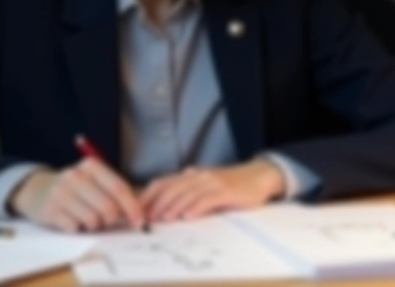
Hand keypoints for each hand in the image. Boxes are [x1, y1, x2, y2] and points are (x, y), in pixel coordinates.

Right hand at [7, 158, 143, 232]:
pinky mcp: (50, 210)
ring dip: (94, 225)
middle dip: (112, 220)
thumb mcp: (94, 181)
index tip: (139, 221)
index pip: (119, 188)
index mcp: (91, 166)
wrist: (37, 189)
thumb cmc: (75, 188)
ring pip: (93, 220)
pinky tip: (72, 219)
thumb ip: (115, 193)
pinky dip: (78, 228)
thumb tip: (139, 214)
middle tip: (108, 221)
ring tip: (87, 217)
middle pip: (108, 208)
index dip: (132, 207)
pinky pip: (76, 228)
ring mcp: (61, 192)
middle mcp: (76, 176)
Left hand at [140, 159, 285, 222]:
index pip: (163, 183)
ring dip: (174, 206)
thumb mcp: (204, 185)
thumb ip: (187, 192)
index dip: (148, 196)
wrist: (257, 176)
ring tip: (163, 218)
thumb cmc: (229, 185)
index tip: (137, 210)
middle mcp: (198, 176)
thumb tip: (163, 208)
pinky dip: (196, 208)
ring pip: (188, 194)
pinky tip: (188, 216)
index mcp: (190, 175)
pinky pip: (208, 199)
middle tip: (147, 218)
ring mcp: (212, 182)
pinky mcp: (226, 191)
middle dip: (157, 204)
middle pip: (172, 188)